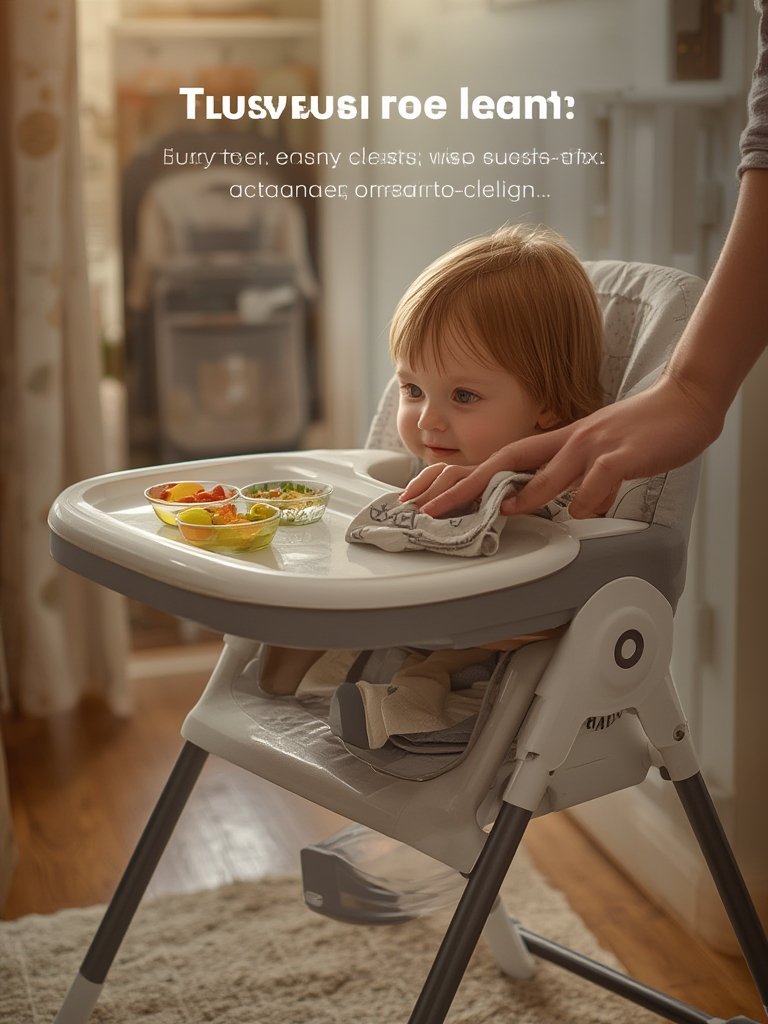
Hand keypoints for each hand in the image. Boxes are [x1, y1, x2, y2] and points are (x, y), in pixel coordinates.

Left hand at [413, 374, 722, 519]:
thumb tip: (555, 507)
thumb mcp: (595, 458)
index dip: (463, 479)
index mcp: (556, 442)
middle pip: (505, 460)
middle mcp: (567, 440)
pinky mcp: (623, 453)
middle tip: (436, 508)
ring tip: (503, 512)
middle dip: (467, 486)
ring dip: (526, 493)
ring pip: (550, 470)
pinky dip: (589, 499)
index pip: (498, 460)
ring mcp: (594, 444)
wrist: (685, 402)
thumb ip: (572, 479)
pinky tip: (584, 513)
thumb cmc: (640, 433)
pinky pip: (600, 478)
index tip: (432, 499)